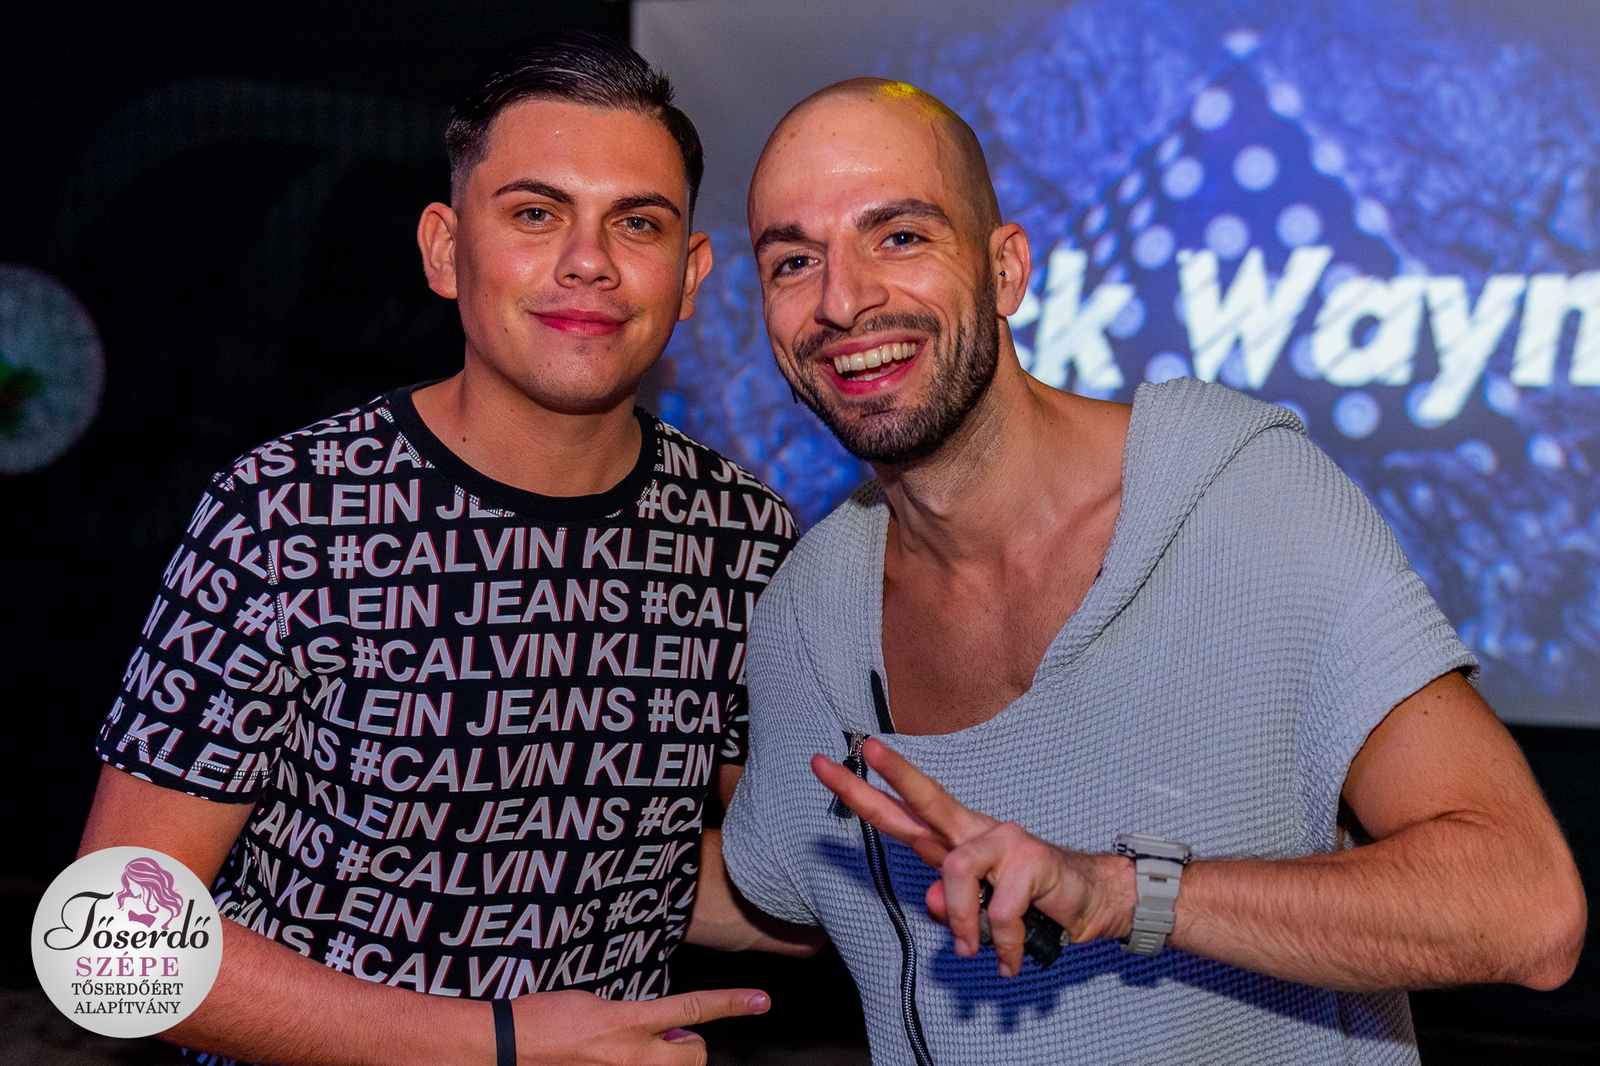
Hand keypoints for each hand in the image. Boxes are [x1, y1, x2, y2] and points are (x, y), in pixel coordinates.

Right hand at [511, 987, 769, 1064]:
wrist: (507, 1048)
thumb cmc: (546, 1018)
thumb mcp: (597, 1003)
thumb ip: (636, 1015)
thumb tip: (664, 1027)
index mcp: (628, 1022)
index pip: (693, 1009)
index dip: (732, 1003)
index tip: (761, 1000)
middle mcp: (632, 1056)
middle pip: (694, 1054)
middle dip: (686, 1045)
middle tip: (661, 1038)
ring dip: (667, 1061)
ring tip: (634, 1053)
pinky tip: (615, 1060)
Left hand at [812, 739, 1132, 976]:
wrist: (1093, 902)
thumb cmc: (1031, 904)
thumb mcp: (981, 913)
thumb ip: (953, 906)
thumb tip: (936, 898)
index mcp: (955, 841)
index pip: (903, 813)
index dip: (864, 792)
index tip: (825, 765)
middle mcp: (975, 832)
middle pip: (927, 799)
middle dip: (894, 775)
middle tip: (862, 750)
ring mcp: (1004, 840)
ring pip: (957, 869)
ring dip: (963, 920)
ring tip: (972, 951)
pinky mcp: (1030, 859)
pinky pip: (999, 910)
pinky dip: (1002, 944)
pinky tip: (1009, 960)